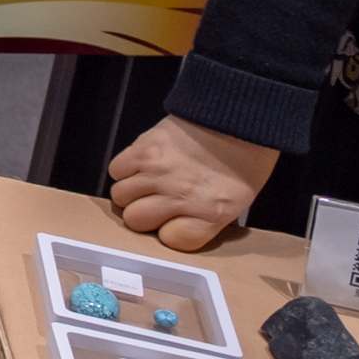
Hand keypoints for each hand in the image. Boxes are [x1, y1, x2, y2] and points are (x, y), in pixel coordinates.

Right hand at [110, 113, 278, 250]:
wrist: (235, 119)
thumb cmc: (242, 160)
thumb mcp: (237, 201)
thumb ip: (204, 220)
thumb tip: (175, 228)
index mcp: (212, 212)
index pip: (172, 240)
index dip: (171, 232)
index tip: (175, 224)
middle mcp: (181, 194)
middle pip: (136, 220)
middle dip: (143, 215)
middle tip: (155, 205)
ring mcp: (158, 171)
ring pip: (120, 196)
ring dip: (131, 193)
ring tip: (147, 184)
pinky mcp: (142, 149)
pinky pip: (116, 170)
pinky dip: (125, 171)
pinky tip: (142, 167)